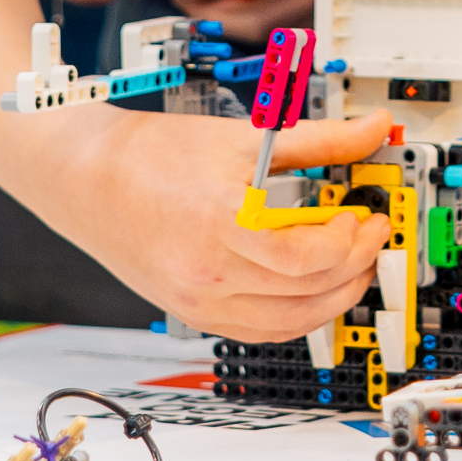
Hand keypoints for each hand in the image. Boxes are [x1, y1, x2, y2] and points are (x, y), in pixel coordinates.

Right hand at [18, 103, 397, 339]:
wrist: (89, 177)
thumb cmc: (153, 155)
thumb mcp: (246, 137)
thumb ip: (320, 138)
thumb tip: (372, 128)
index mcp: (222, 226)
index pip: (308, 257)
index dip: (350, 241)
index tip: (364, 217)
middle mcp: (209, 275)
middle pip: (307, 291)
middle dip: (354, 265)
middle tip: (368, 235)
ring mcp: (200, 302)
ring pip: (291, 323)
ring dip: (334, 297)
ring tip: (349, 264)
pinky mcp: (194, 313)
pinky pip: (261, 332)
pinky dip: (298, 316)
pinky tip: (310, 287)